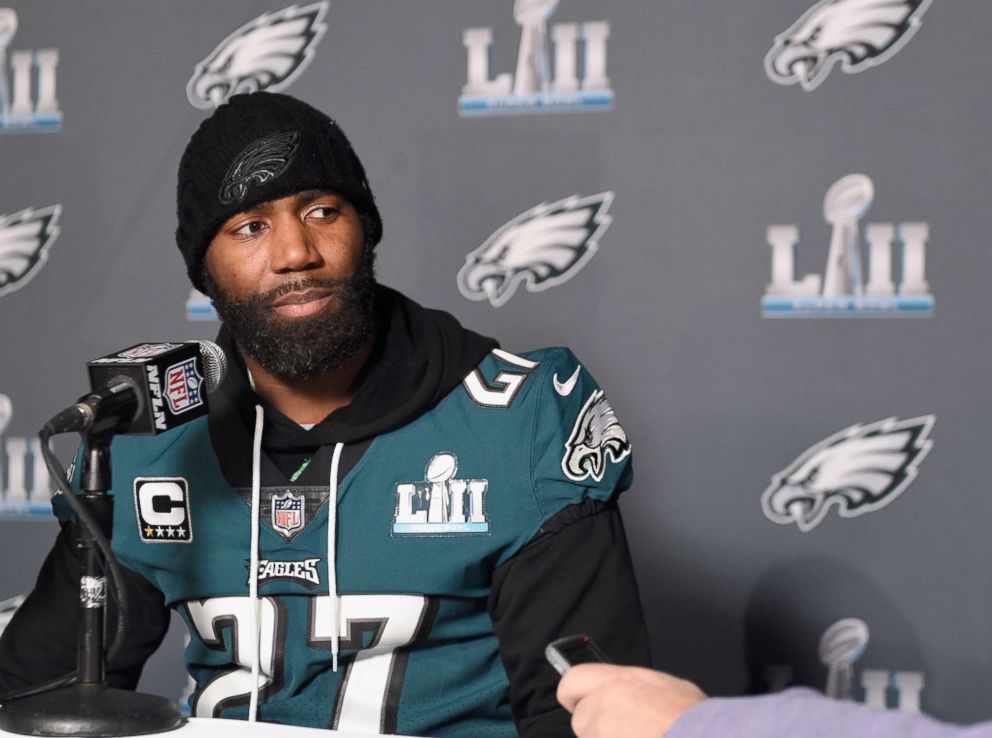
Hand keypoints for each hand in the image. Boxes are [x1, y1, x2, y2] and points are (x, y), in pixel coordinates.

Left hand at [557, 664, 706, 737]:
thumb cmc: (692, 718)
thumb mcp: (667, 686)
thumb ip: (636, 687)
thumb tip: (629, 692)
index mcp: (619, 681)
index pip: (572, 681)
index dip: (574, 695)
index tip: (578, 703)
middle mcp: (605, 705)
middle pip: (581, 720)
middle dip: (596, 729)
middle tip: (624, 731)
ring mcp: (604, 733)